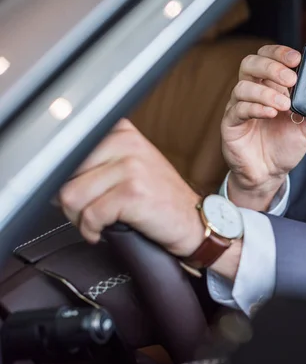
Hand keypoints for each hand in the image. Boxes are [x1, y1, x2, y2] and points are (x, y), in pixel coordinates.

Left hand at [58, 119, 202, 257]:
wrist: (194, 221)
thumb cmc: (161, 198)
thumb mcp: (133, 166)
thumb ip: (99, 161)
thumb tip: (53, 174)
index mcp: (122, 132)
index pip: (68, 150)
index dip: (63, 177)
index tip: (74, 192)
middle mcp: (126, 144)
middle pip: (65, 174)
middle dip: (69, 200)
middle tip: (86, 212)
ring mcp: (131, 167)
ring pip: (72, 196)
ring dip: (78, 218)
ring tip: (95, 223)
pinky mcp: (132, 193)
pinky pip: (91, 215)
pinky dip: (91, 230)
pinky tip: (103, 231)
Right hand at [222, 45, 305, 210]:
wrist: (269, 174)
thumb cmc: (284, 146)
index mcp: (269, 86)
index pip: (268, 57)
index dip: (280, 53)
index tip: (297, 58)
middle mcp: (252, 92)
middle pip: (251, 64)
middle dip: (272, 67)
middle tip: (291, 79)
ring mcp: (238, 107)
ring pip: (243, 86)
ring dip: (266, 92)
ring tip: (285, 104)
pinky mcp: (231, 124)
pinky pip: (238, 109)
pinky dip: (256, 108)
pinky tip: (270, 113)